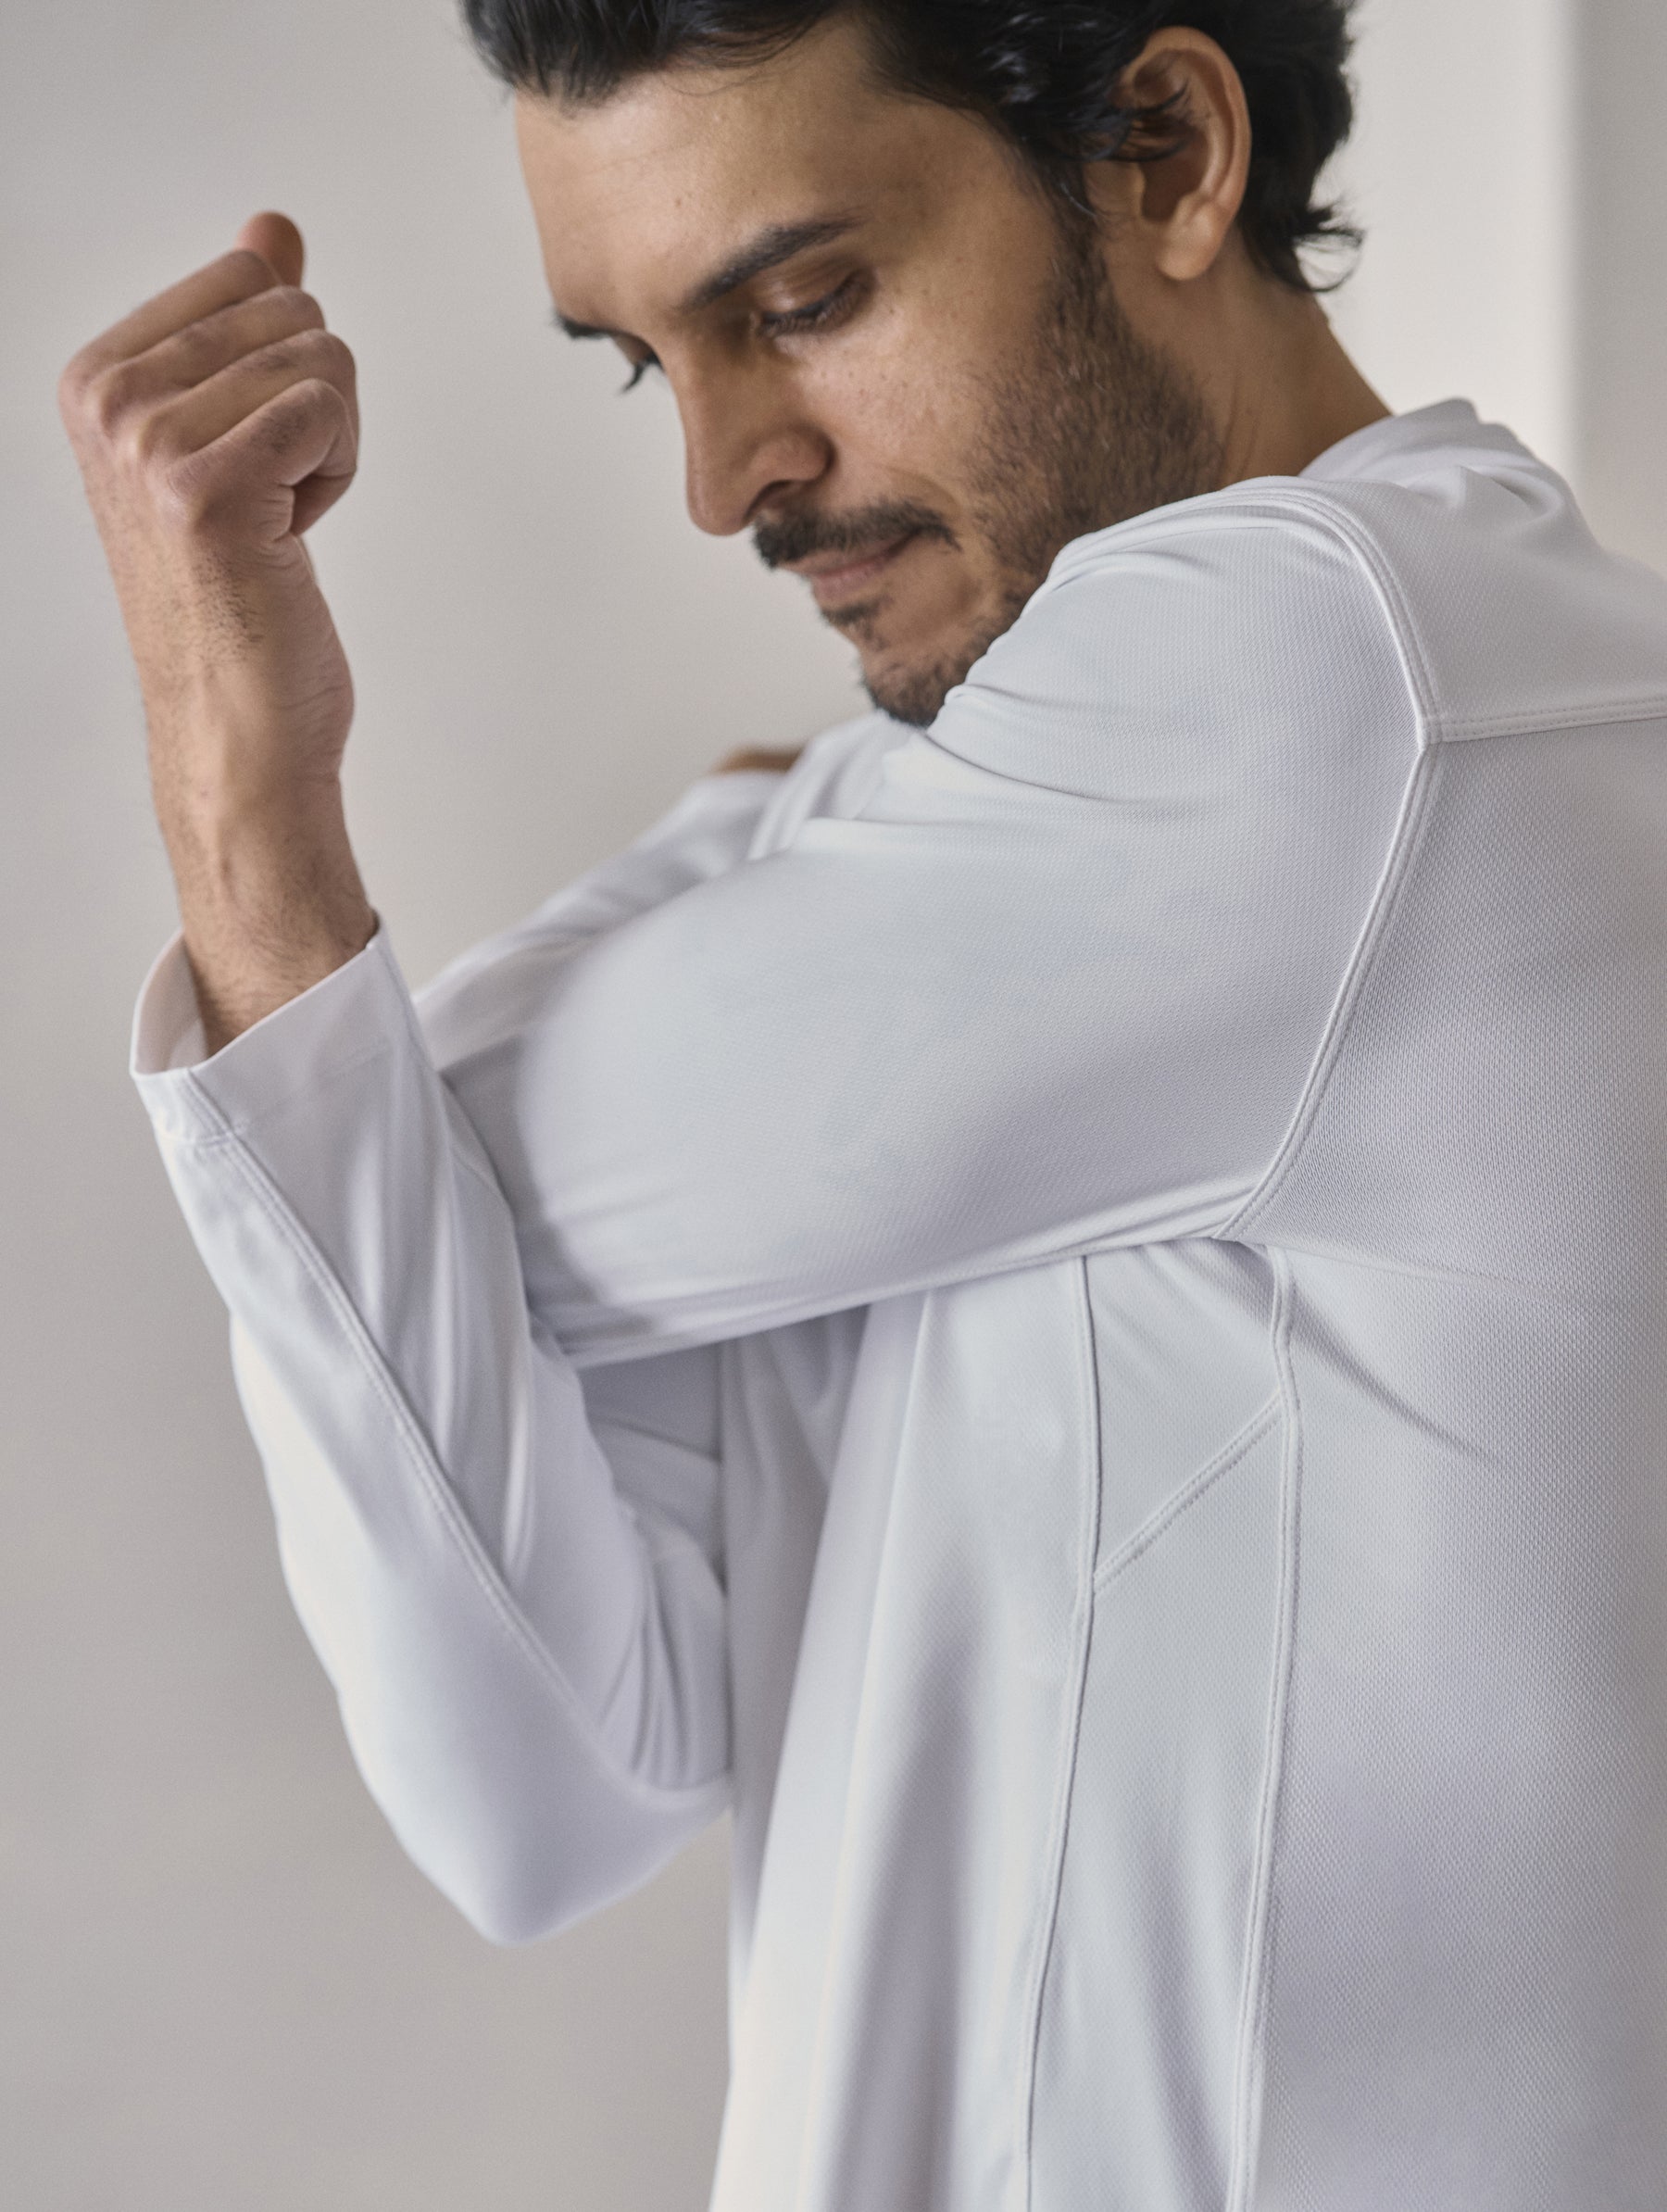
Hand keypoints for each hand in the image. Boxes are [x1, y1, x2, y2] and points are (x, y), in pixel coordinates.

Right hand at [61, 213, 374, 1047]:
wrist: (237, 729)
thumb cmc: (243, 597)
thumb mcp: (239, 436)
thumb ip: (250, 325)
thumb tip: (275, 226)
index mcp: (95, 375)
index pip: (249, 275)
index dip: (283, 369)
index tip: (249, 460)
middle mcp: (105, 399)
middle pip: (293, 311)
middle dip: (315, 407)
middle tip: (271, 502)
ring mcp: (147, 441)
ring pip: (322, 359)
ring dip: (330, 448)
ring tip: (276, 526)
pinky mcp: (207, 488)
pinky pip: (331, 409)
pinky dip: (338, 475)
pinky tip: (291, 541)